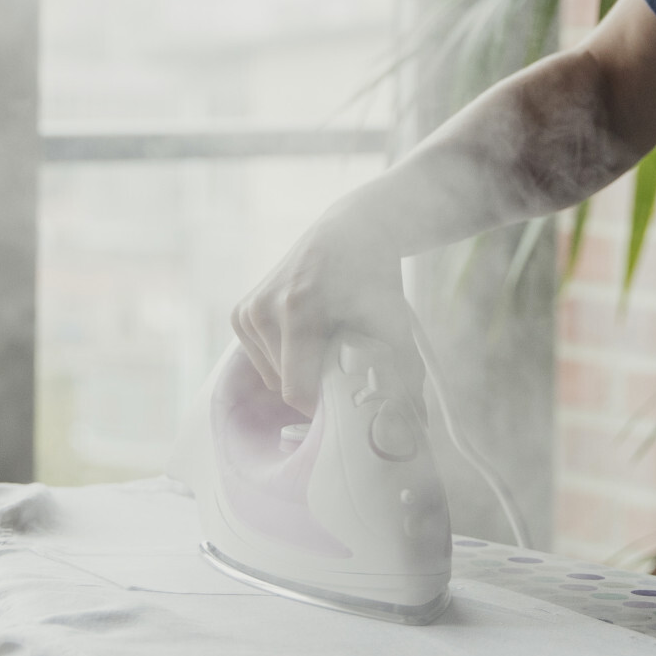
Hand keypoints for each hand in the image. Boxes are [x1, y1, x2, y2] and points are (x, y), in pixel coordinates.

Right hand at [229, 201, 419, 412]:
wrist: (349, 231)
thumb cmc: (373, 277)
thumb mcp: (392, 321)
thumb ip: (402, 372)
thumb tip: (414, 424)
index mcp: (299, 310)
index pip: (296, 390)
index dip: (323, 405)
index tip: (346, 397)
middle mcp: (265, 307)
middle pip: (284, 385)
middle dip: (313, 384)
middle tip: (341, 363)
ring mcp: (249, 308)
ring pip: (271, 374)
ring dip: (298, 371)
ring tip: (324, 342)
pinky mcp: (240, 311)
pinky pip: (260, 358)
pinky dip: (282, 357)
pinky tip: (305, 334)